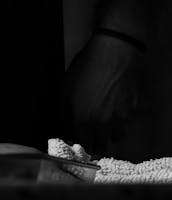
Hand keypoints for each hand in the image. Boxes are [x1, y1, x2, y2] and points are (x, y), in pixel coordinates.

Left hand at [63, 31, 143, 155]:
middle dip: (93, 140)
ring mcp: (120, 118)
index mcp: (82, 118)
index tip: (78, 137)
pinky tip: (115, 105)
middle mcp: (102, 123)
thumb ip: (66, 113)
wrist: (114, 52)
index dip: (78, 142)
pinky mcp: (133, 111)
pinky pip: (126, 123)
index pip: (81, 144)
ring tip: (103, 116)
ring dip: (108, 131)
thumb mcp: (67, 87)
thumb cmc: (87, 66)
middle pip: (99, 146)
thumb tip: (67, 129)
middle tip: (90, 131)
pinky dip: (121, 119)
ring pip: (115, 137)